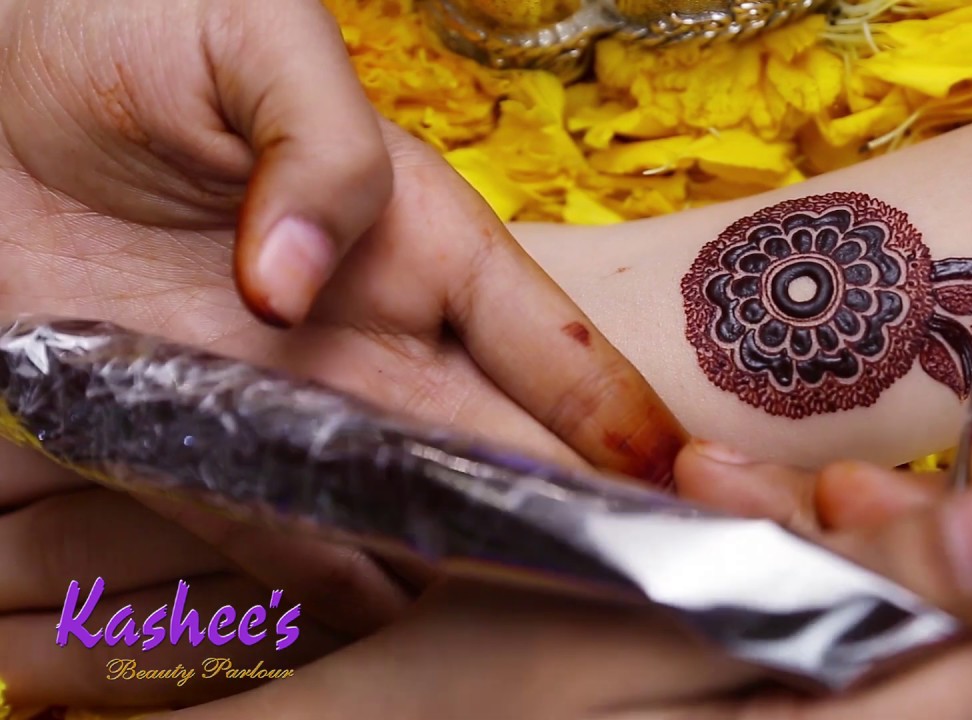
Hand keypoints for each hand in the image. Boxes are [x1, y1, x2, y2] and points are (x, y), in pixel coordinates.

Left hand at [0, 0, 685, 635]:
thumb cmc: (135, 26)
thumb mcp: (252, 38)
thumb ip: (314, 149)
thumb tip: (290, 284)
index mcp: (421, 235)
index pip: (546, 337)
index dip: (611, 410)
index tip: (671, 482)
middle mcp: (378, 333)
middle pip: (498, 443)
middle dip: (565, 513)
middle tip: (631, 587)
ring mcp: (292, 395)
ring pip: (408, 501)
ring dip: (464, 564)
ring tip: (533, 629)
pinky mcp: (189, 438)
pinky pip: (279, 527)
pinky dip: (334, 581)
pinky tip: (390, 631)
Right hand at [152, 425, 971, 719]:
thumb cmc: (464, 693)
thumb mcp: (647, 606)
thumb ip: (851, 590)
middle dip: (910, 531)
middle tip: (804, 476)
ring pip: (914, 655)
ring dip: (842, 549)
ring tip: (719, 492)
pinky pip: (845, 667)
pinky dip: (804, 589)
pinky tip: (717, 546)